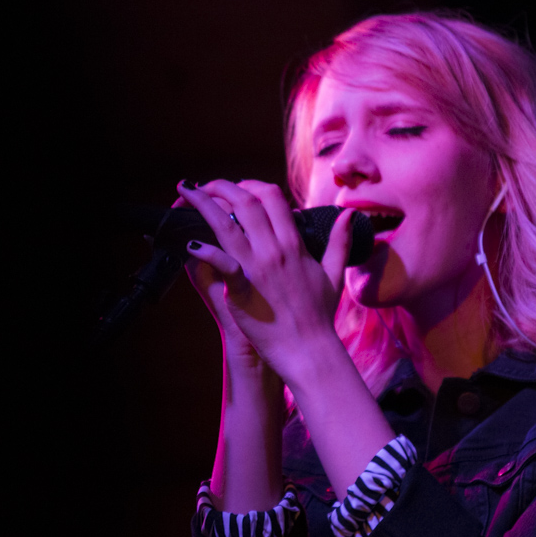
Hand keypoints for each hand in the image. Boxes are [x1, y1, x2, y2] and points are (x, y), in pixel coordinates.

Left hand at [177, 179, 354, 380]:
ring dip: (202, 203)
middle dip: (221, 186)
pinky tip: (191, 245)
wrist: (309, 351)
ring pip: (226, 223)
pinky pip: (221, 263)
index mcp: (294, 244)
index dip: (250, 185)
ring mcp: (257, 269)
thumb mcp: (334, 273)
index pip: (271, 197)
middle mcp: (274, 250)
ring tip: (186, 192)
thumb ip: (340, 241)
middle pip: (246, 201)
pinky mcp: (242, 290)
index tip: (236, 188)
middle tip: (206, 186)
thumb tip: (349, 214)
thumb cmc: (320, 316)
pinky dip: (205, 252)